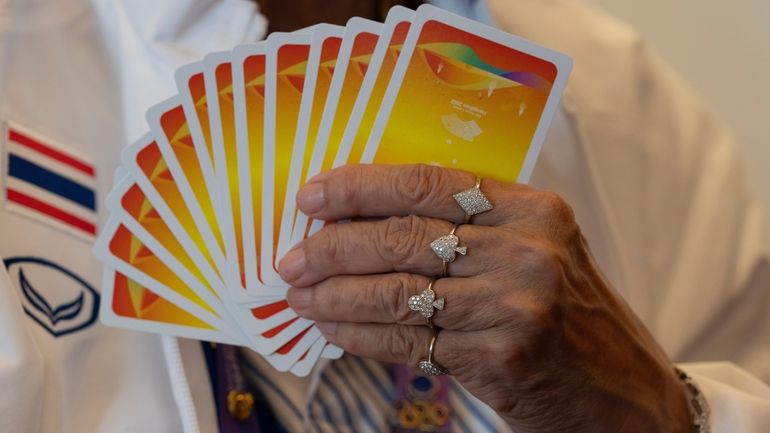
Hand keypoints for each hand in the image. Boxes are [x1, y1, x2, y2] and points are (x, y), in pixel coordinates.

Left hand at [279, 164, 690, 432]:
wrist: (620, 390)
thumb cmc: (567, 314)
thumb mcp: (533, 251)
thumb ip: (467, 231)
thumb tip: (365, 222)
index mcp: (532, 209)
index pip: (428, 183)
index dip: (361, 187)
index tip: (314, 196)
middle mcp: (527, 250)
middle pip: (404, 236)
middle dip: (334, 247)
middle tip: (292, 258)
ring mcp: (516, 305)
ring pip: (398, 292)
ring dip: (336, 295)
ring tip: (300, 295)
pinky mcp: (502, 357)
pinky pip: (409, 341)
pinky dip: (361, 335)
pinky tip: (332, 329)